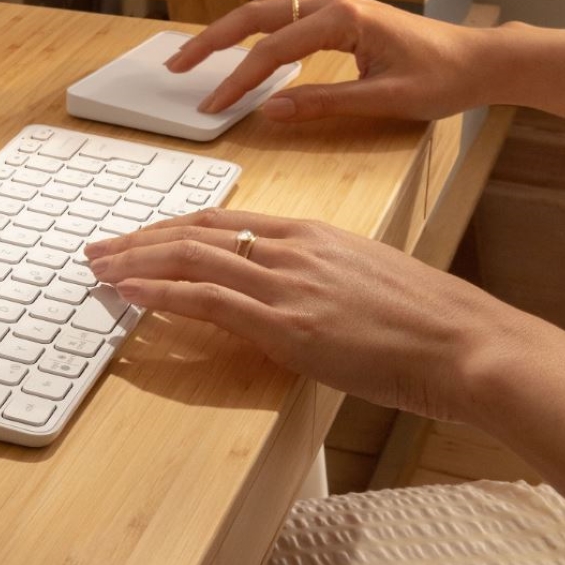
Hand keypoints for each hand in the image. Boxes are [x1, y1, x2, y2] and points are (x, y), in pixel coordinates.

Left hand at [85, 208, 527, 421]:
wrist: (467, 343)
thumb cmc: (428, 321)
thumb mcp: (365, 280)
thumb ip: (318, 277)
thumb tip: (287, 294)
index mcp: (310, 233)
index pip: (221, 220)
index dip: (171, 228)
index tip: (139, 237)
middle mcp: (291, 247)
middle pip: (194, 232)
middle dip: (138, 238)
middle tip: (99, 248)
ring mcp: (287, 282)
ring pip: (189, 257)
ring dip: (134, 261)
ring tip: (98, 268)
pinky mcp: (286, 323)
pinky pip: (206, 298)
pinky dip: (159, 293)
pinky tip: (129, 294)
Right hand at [167, 0, 488, 122]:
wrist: (482, 59)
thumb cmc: (444, 77)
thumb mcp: (385, 100)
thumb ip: (323, 104)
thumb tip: (270, 111)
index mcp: (343, 18)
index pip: (272, 51)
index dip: (237, 82)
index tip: (212, 107)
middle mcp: (334, 3)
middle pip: (255, 16)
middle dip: (211, 40)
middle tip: (177, 65)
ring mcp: (336, 6)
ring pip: (265, 12)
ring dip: (228, 32)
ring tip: (194, 55)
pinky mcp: (340, 16)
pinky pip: (283, 20)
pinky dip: (253, 33)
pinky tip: (238, 51)